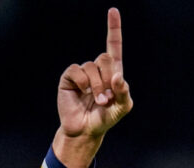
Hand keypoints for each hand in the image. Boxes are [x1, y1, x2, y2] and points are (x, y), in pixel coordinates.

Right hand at [53, 7, 132, 167]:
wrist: (85, 130)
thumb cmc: (105, 118)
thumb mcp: (122, 108)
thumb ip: (125, 93)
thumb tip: (118, 77)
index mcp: (112, 72)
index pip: (113, 46)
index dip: (113, 28)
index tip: (113, 11)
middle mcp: (97, 69)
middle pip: (105, 58)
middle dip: (107, 79)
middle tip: (107, 99)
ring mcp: (82, 73)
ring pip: (91, 66)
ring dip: (97, 86)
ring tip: (98, 101)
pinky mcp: (69, 78)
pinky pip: (77, 70)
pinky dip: (82, 82)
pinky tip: (82, 93)